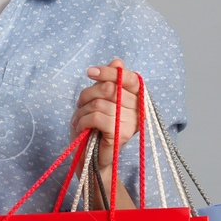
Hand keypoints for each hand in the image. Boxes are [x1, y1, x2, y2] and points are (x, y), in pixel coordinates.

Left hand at [73, 58, 144, 189]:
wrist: (90, 160)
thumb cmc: (94, 129)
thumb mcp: (98, 101)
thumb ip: (109, 82)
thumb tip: (118, 61)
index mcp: (137, 101)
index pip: (130, 78)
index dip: (109, 72)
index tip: (90, 72)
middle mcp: (139, 112)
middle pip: (110, 88)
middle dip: (88, 96)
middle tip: (81, 107)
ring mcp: (131, 124)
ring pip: (100, 102)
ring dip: (82, 111)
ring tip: (80, 120)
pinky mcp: (121, 135)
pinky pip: (97, 116)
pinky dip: (83, 120)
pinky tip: (82, 127)